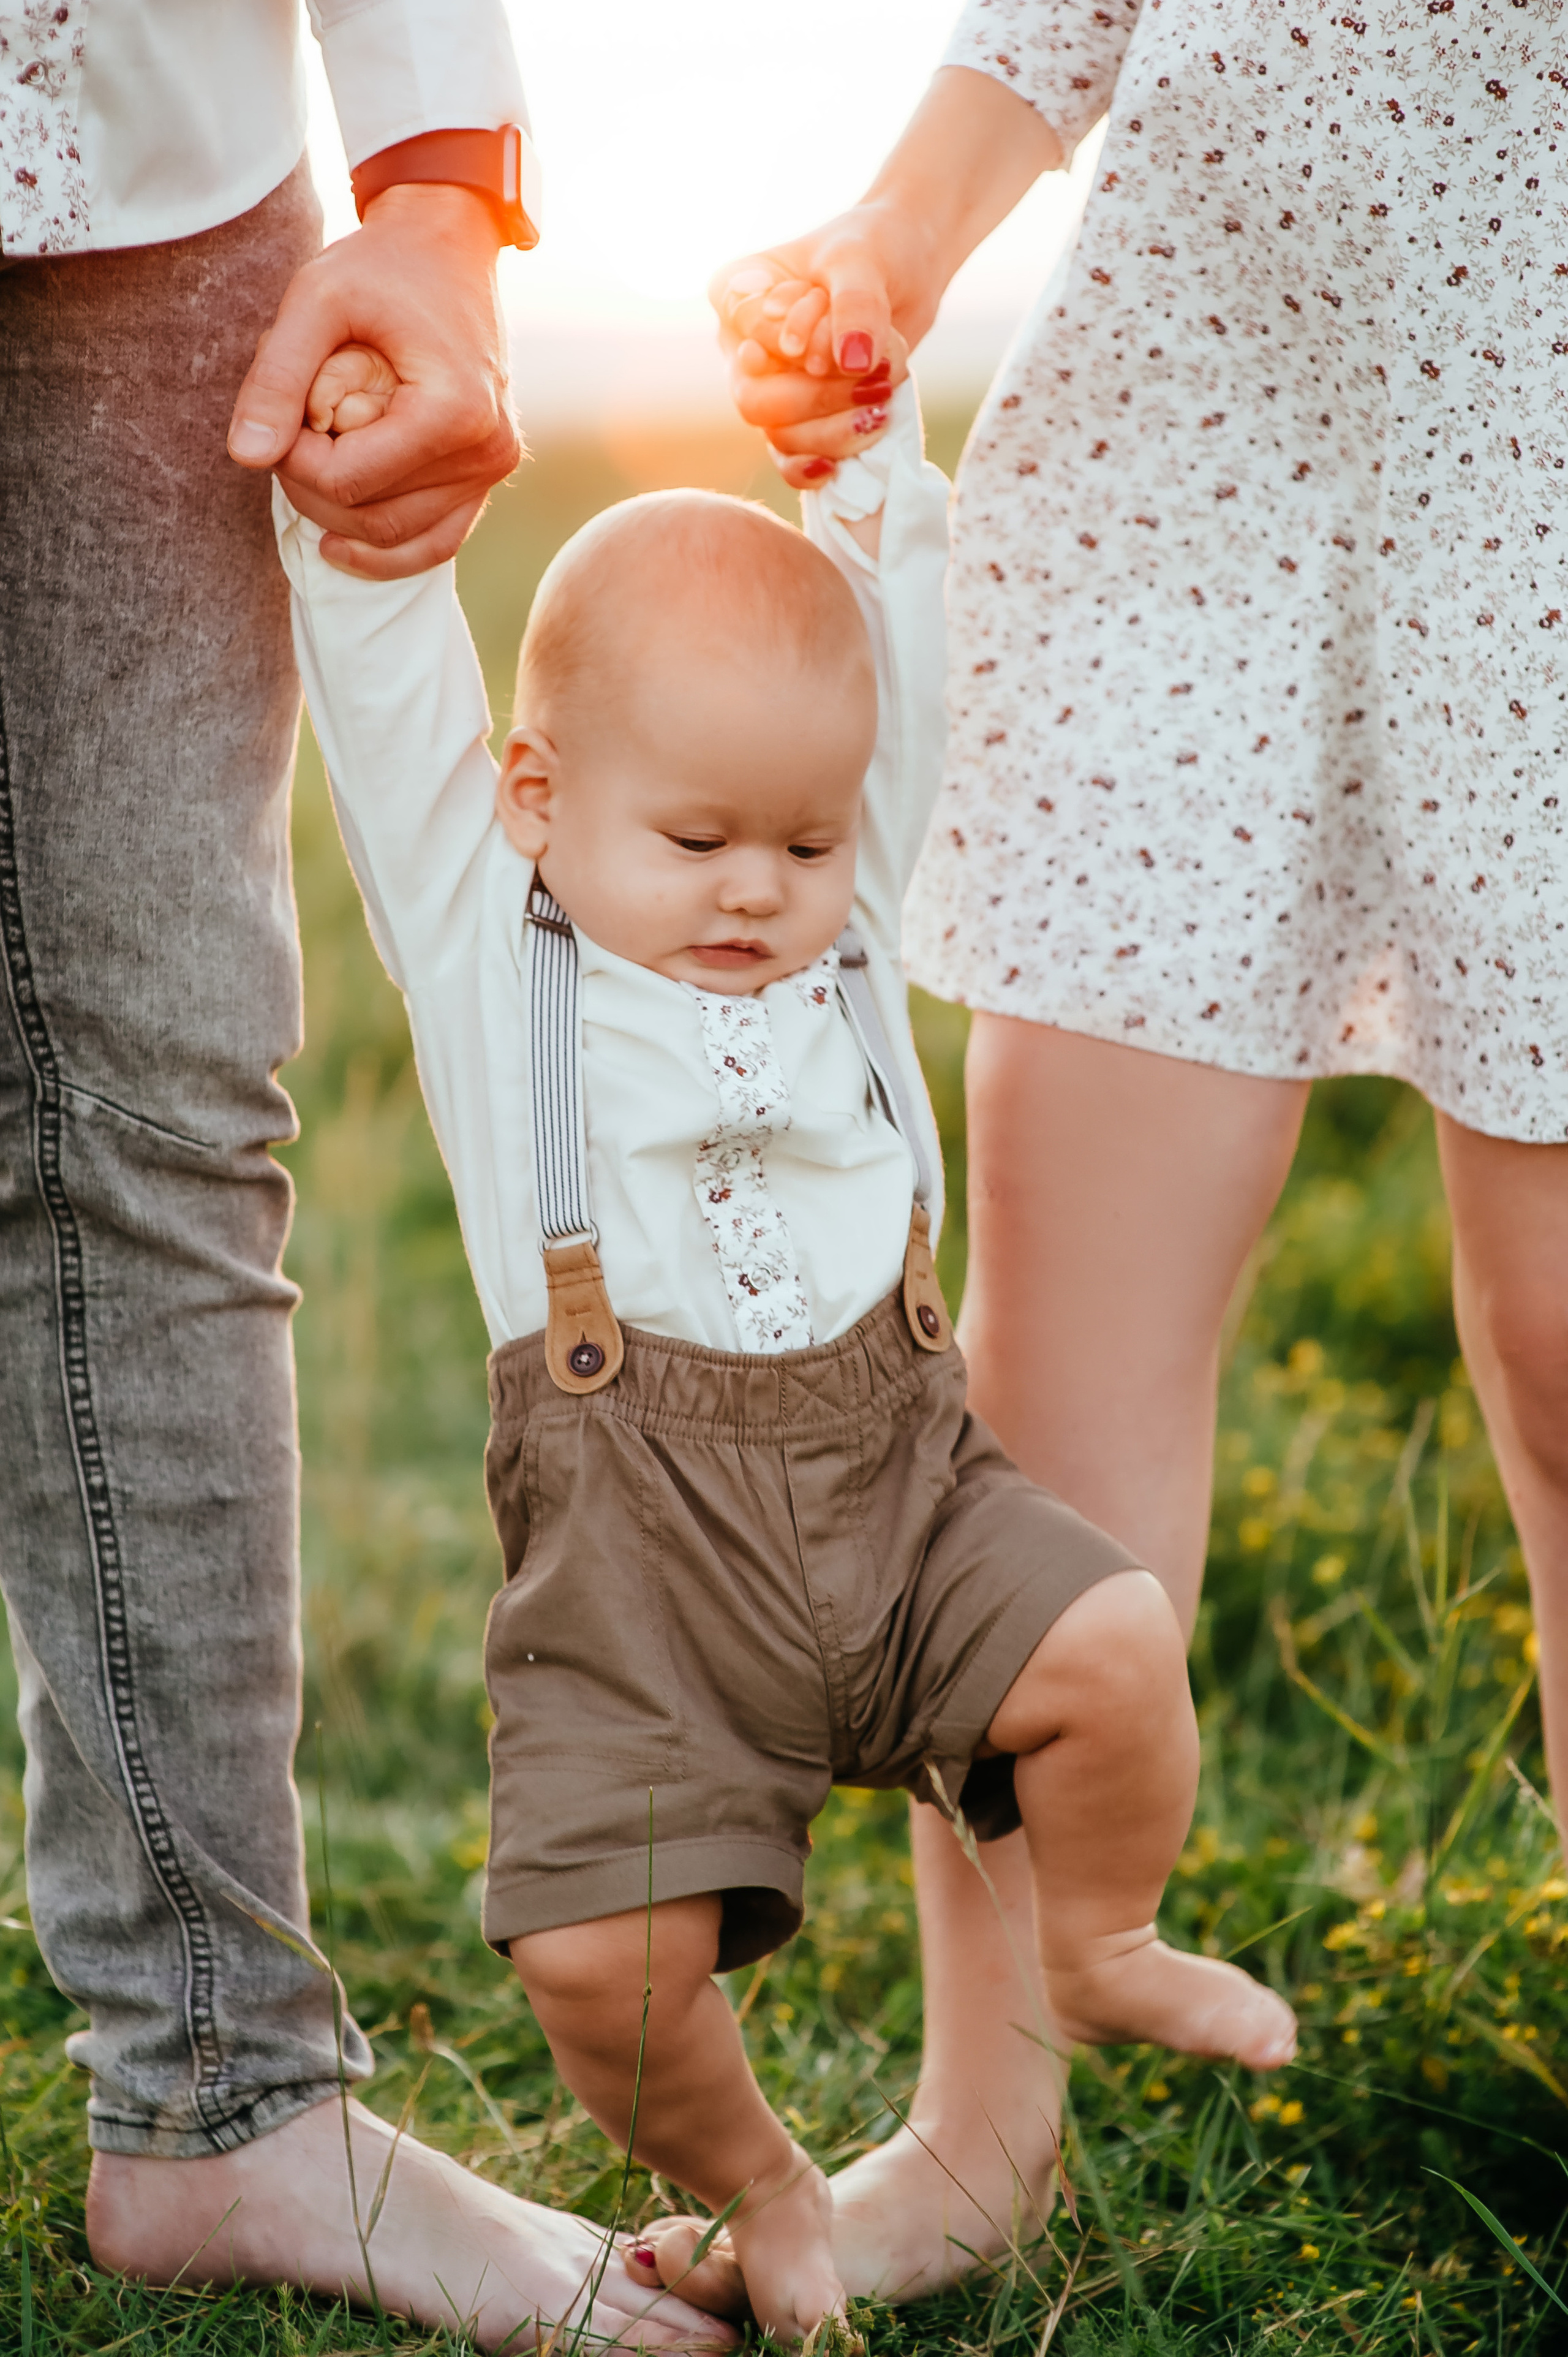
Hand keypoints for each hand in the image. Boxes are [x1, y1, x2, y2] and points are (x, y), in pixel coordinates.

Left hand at [228, 183, 520, 578]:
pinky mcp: (487, 476)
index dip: (294, 461)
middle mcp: (485, 451)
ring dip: (339, 516)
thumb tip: (245, 457)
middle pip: (372, 518)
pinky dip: (384, 554)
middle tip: (285, 436)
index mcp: (453, 410)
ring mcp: (491, 470)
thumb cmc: (381, 264)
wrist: (447, 246)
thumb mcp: (315, 301)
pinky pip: (435, 542)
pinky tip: (335, 546)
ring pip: (398, 539)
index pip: (350, 481)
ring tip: (309, 466)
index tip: (277, 417)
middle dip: (312, 489)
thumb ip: (276, 377)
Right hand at [710, 226, 927, 491]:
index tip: (834, 313)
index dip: (798, 339)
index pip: (749, 336)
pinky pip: (792, 460)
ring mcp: (769, 388)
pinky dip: (816, 467)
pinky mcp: (801, 418)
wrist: (908, 270)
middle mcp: (741, 347)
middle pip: (756, 402)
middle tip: (875, 382)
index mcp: (735, 294)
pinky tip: (836, 467)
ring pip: (780, 437)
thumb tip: (854, 361)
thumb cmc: (875, 249)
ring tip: (884, 402)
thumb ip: (855, 305)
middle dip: (818, 399)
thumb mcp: (863, 260)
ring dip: (835, 430)